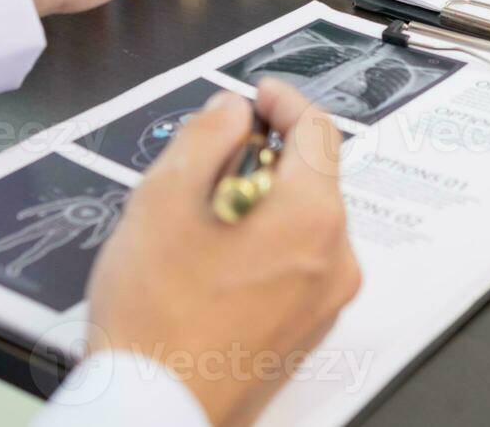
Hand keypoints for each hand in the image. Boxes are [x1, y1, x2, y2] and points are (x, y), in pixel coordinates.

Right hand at [88, 80, 360, 426]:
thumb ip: (205, 136)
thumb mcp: (163, 198)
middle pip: (313, 177)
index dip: (284, 101)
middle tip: (211, 160)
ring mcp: (325, 300)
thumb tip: (230, 111)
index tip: (260, 94)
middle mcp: (334, 258)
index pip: (317, 129)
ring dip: (263, 202)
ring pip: (303, 222)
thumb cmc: (156, 319)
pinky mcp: (307, 330)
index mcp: (310, 215)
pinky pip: (298, 264)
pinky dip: (267, 245)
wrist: (155, 411)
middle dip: (266, 156)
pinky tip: (213, 262)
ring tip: (200, 220)